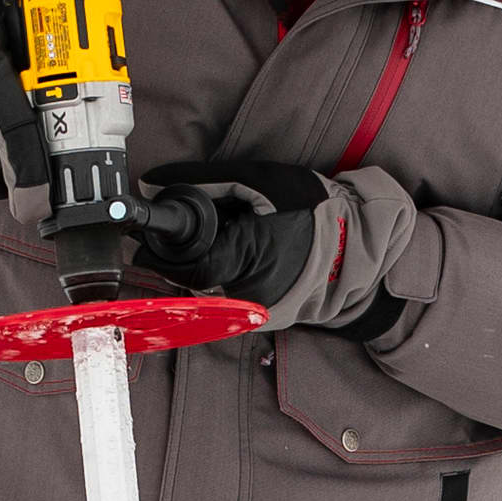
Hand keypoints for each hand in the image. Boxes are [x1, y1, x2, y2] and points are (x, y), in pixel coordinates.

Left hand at [131, 160, 417, 331]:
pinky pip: (223, 297)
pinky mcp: (258, 320)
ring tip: (229, 238)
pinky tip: (241, 256)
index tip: (144, 231)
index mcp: (246, 258)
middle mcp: (246, 295)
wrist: (357, 244)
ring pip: (203, 288)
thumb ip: (203, 181)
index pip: (182, 260)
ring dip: (202, 262)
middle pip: (189, 274)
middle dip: (184, 250)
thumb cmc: (312, 207)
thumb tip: (153, 183)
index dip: (161, 244)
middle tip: (196, 226)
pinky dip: (221, 275)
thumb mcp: (257, 180)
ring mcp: (252, 313)